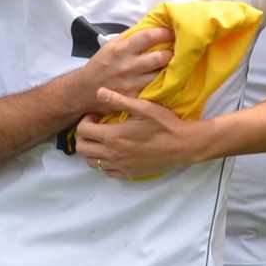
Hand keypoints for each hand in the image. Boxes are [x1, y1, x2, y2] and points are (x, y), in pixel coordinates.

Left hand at [74, 90, 206, 178]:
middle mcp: (113, 153)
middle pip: (82, 148)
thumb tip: (99, 91)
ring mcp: (120, 166)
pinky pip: (106, 172)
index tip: (96, 116)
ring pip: (91, 162)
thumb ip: (118, 100)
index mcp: (113, 136)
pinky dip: (105, 162)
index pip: (82, 131)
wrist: (184, 145)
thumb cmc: (164, 124)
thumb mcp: (143, 107)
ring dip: (92, 150)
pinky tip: (115, 152)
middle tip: (96, 127)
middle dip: (84, 136)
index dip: (85, 121)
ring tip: (104, 140)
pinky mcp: (129, 173)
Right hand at [78, 27, 172, 101]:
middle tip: (180, 51)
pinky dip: (162, 85)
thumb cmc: (100, 65)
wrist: (83, 90)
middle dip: (172, 53)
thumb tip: (150, 27)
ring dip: (170, 70)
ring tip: (176, 66)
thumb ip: (129, 38)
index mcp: (121, 49)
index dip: (164, 33)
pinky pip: (153, 90)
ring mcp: (131, 83)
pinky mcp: (133, 97)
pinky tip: (167, 81)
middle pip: (160, 57)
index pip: (148, 37)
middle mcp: (127, 65)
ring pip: (160, 75)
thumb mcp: (110, 46)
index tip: (173, 31)